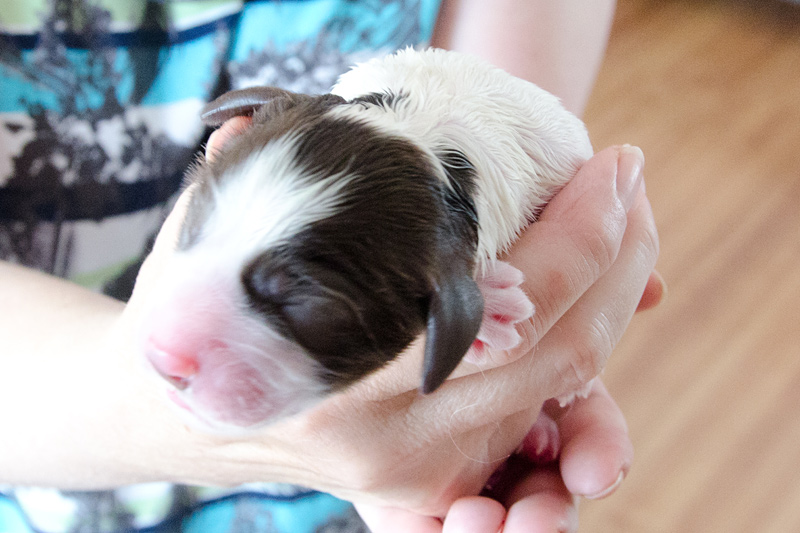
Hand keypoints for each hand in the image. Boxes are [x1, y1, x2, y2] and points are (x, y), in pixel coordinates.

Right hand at [119, 144, 656, 524]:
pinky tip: (588, 291)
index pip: (502, 303)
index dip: (580, 229)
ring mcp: (416, 473)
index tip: (615, 164)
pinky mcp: (430, 482)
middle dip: (617, 257)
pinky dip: (577, 349)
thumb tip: (309, 117)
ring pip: (563, 389)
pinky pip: (537, 412)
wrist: (172, 417)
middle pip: (557, 352)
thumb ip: (251, 173)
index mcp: (332, 379)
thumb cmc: (190, 317)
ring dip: (612, 302)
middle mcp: (386, 441)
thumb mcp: (207, 239)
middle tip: (631, 185)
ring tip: (626, 226)